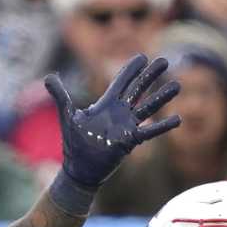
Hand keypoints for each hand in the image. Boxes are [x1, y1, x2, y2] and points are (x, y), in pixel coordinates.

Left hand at [47, 53, 182, 189]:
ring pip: (148, 107)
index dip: (131, 69)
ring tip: (177, 85)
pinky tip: (178, 118)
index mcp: (106, 104)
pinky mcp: (130, 141)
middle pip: (138, 89)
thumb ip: (61, 95)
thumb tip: (49, 77)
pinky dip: (163, 126)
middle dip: (150, 75)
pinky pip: (150, 131)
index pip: (121, 82)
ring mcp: (127, 126)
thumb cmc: (74, 143)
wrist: (79, 169)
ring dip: (162, 96)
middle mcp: (119, 113)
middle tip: (165, 61)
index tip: (143, 57)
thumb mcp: (67, 115)